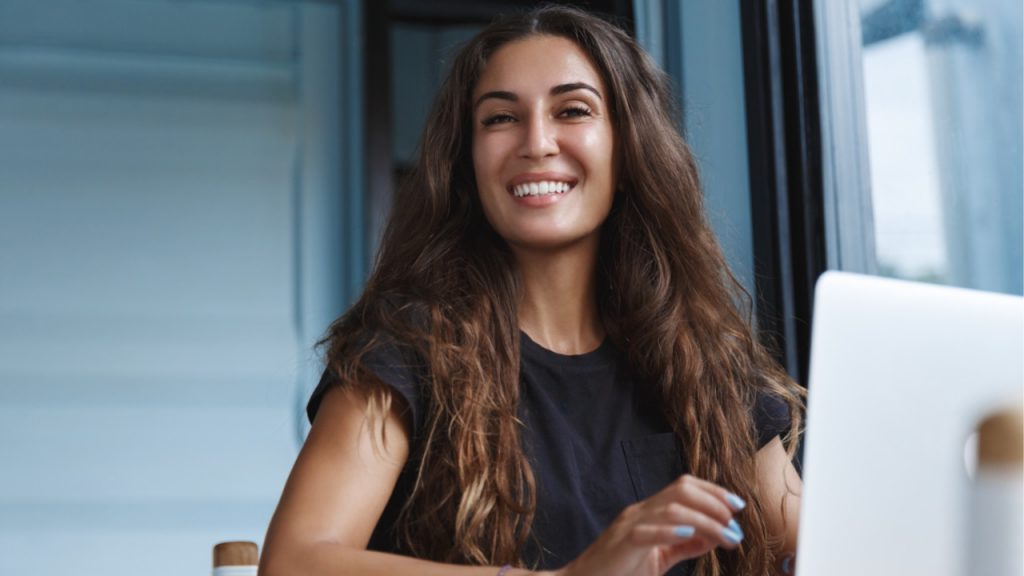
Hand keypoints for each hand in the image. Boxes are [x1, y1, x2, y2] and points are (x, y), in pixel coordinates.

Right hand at [552, 474, 744, 575]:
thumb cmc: (620, 571)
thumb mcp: (660, 557)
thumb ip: (684, 545)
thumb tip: (714, 536)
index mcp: (648, 512)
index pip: (683, 486)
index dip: (713, 491)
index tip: (738, 506)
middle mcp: (639, 512)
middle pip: (681, 490)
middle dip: (714, 501)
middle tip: (735, 521)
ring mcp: (629, 525)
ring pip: (672, 508)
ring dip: (706, 520)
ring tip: (727, 536)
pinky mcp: (623, 544)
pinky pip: (648, 532)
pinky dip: (672, 530)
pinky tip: (690, 533)